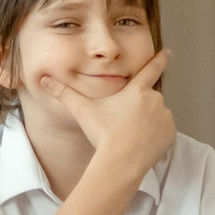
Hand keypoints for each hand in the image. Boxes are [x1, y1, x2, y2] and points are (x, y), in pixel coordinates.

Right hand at [39, 47, 174, 175]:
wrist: (121, 162)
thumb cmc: (102, 134)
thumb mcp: (82, 110)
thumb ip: (63, 93)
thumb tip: (44, 80)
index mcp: (136, 90)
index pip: (151, 69)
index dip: (160, 59)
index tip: (168, 52)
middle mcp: (155, 100)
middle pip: (146, 99)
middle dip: (137, 107)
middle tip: (122, 123)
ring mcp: (165, 117)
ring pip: (155, 115)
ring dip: (146, 121)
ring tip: (129, 134)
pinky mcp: (170, 134)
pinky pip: (163, 130)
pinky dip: (154, 134)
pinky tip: (140, 142)